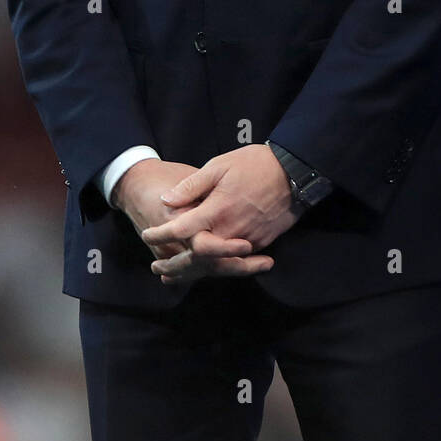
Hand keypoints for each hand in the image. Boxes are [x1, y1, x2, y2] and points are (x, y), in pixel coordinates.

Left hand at [140, 143, 299, 282]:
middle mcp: (230, 230)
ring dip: (193, 272)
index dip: (160, 234)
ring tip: (174, 276)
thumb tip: (167, 200)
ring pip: (215, 265)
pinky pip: (235, 261)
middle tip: (156, 268)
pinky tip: (205, 270)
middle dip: (174, 265)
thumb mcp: (219, 165)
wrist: (295, 172)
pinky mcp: (260, 242)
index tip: (146, 235)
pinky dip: (216, 268)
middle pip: (196, 258)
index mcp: (216, 209)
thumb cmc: (255, 164)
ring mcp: (247, 239)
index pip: (181, 229)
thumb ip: (192, 186)